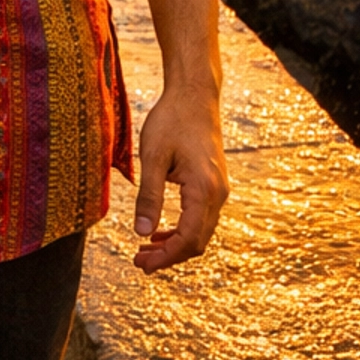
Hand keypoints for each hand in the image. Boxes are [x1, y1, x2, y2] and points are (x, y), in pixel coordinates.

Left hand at [132, 80, 227, 273]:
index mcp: (204, 190)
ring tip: (146, 249)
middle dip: (169, 256)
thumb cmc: (172, 120)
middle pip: (197, 242)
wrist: (194, 95)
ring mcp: (219, 190)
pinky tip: (160, 230)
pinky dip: (182, 229)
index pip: (188, 239)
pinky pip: (201, 217)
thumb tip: (141, 233)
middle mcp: (218, 194)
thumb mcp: (153, 156)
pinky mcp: (214, 184)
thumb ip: (149, 196)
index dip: (165, 257)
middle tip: (140, 262)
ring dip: (175, 244)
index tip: (142, 264)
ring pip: (200, 232)